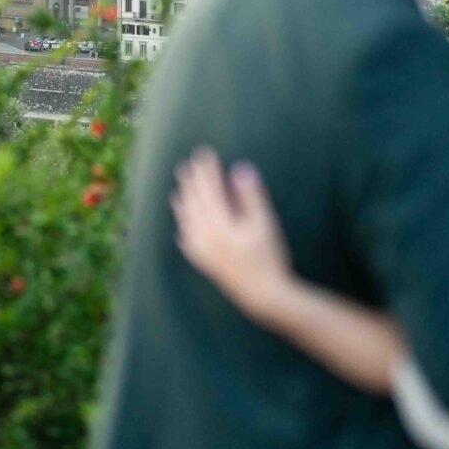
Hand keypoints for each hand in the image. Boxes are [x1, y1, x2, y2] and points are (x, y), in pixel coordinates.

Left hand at [172, 148, 291, 318]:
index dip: (207, 170)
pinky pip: (187, 241)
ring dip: (183, 201)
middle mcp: (205, 237)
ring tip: (179, 188)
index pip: (209, 189)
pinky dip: (184, 227)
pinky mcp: (205, 263)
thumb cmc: (268, 256)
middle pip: (194, 203)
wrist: (263, 295)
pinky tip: (183, 226)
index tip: (205, 153)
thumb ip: (251, 195)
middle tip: (187, 164)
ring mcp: (202, 251)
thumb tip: (239, 168)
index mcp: (219, 224)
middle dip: (192, 181)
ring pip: (187, 221)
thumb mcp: (265, 223)